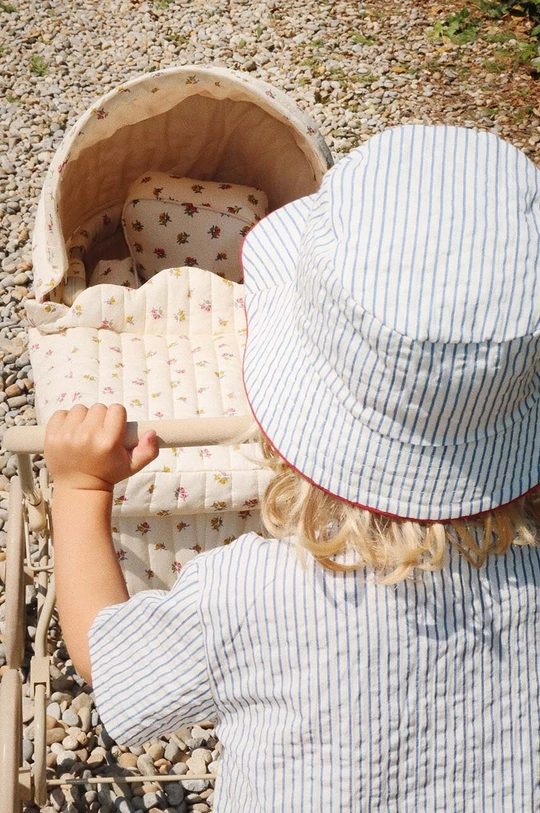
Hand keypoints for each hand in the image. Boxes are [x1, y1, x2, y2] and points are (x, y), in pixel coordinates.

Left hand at [44, 403, 158, 492]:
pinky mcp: (51, 436)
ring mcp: (67, 435)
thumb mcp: (133, 465)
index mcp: (108, 442)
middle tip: (98, 434)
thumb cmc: (108, 473)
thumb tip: (152, 432)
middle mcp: (87, 436)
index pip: (116, 409)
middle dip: (100, 418)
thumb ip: (149, 450)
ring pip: (80, 409)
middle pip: (98, 408)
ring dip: (83, 418)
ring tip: (84, 434)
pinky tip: (70, 433)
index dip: (116, 418)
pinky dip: (65, 420)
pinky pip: (60, 413)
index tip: (113, 429)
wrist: (79, 488)